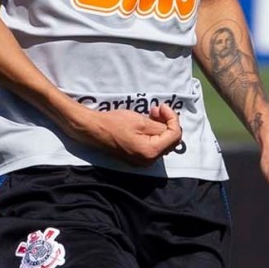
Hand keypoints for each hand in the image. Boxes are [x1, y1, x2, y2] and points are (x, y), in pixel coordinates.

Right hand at [68, 101, 183, 166]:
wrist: (94, 130)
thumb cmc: (114, 124)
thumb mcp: (141, 122)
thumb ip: (160, 126)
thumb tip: (171, 127)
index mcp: (150, 152)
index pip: (174, 136)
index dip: (173, 119)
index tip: (162, 107)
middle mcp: (148, 161)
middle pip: (170, 141)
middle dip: (168, 123)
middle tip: (157, 109)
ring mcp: (143, 161)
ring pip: (163, 143)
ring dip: (161, 127)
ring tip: (152, 114)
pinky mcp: (138, 157)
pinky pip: (153, 145)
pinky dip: (154, 133)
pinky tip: (147, 123)